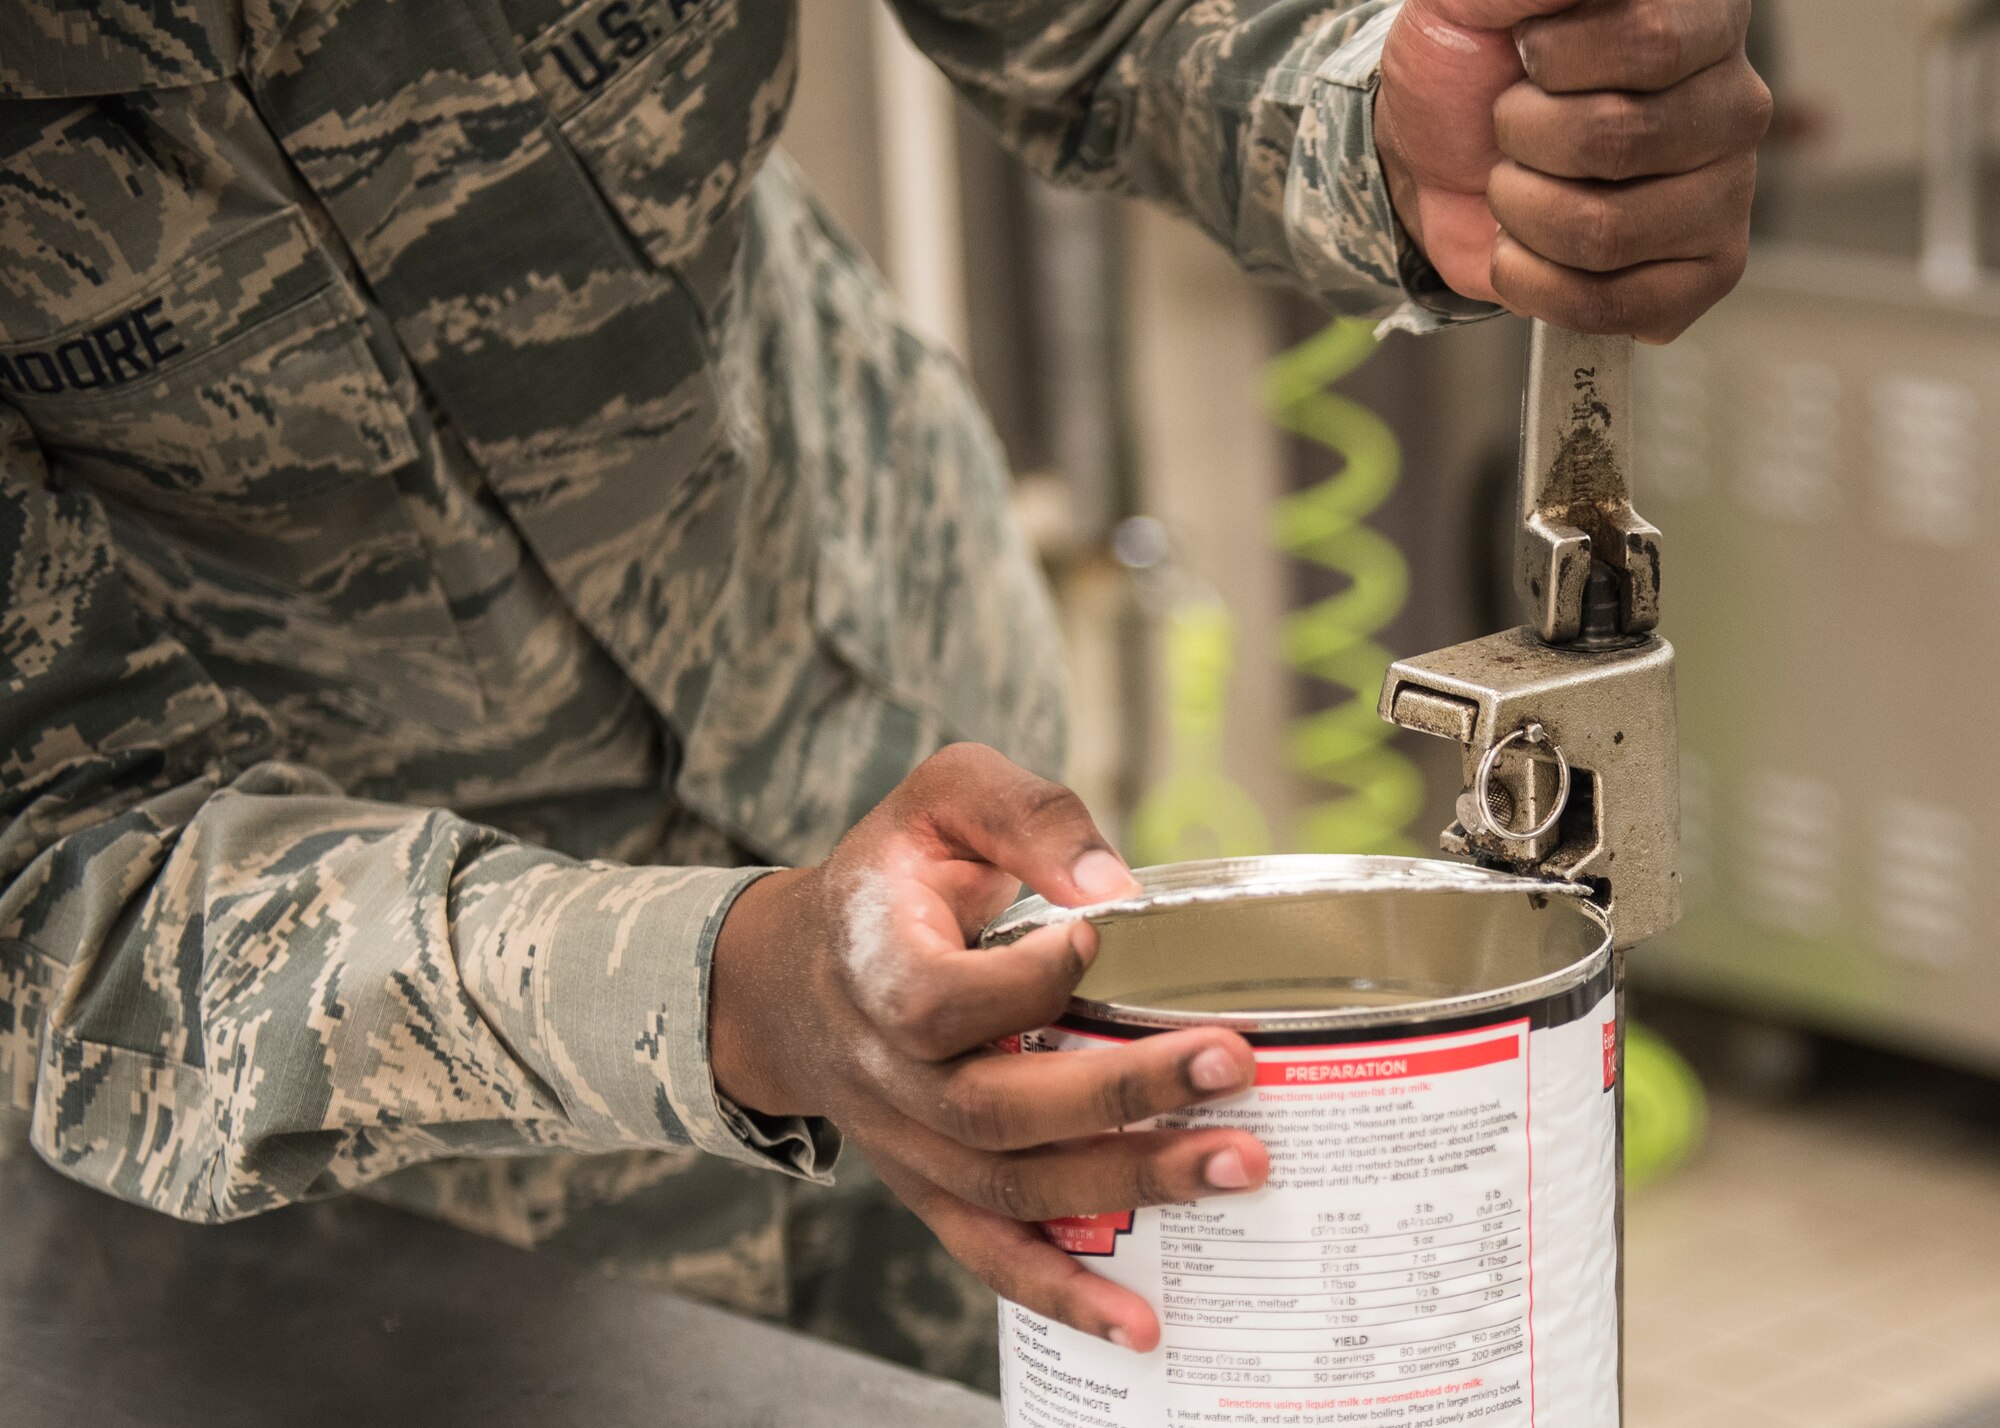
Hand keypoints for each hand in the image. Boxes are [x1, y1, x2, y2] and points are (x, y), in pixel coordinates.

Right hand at [710, 743, 1268, 1350]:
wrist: (798, 974)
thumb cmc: (893, 875)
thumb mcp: (942, 798)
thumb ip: (1026, 816)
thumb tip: (1116, 887)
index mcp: (874, 963)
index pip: (940, 997)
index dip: (1022, 980)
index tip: (1102, 934)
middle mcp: (884, 1068)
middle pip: (994, 1105)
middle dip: (1122, 1091)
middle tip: (1231, 1062)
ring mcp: (907, 1140)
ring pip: (1010, 1183)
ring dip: (1128, 1182)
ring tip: (1240, 1163)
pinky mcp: (932, 1186)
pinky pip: (991, 1253)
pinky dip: (1063, 1296)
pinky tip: (1142, 1322)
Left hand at [1375, 0, 1772, 341]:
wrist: (1431, 156)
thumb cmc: (1469, 65)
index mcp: (1700, 15)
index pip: (1651, 42)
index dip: (1556, 61)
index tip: (1525, 51)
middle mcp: (1733, 100)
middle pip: (1617, 141)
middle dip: (1521, 137)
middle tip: (1514, 123)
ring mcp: (1727, 192)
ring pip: (1603, 231)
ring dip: (1519, 210)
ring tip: (1518, 183)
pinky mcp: (1703, 274)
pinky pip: (1609, 305)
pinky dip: (1532, 282)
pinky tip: (1526, 248)